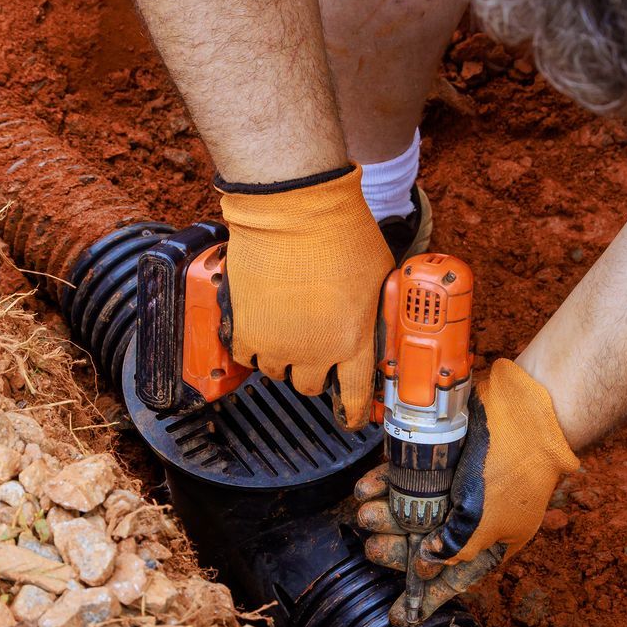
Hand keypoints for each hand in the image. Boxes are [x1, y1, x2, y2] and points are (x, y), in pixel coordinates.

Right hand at [219, 166, 391, 428]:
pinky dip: (252, 345)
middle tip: (313, 348)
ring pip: (276, 371)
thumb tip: (379, 322)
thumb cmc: (343, 234)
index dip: (352, 411)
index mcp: (354, 342)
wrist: (294, 210)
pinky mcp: (245, 328)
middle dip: (314, 371)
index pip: (354, 395)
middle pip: (310, 386)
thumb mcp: (380, 276)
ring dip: (283, 357)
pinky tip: (261, 325)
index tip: (350, 416)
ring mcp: (277, 343)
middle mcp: (315, 351)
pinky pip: (246, 355)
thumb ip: (376, 310)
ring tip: (286, 329)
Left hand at [354, 359, 579, 623]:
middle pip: (425, 542)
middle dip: (396, 548)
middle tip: (373, 547)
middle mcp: (471, 516)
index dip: (427, 598)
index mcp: (492, 540)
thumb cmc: (515, 470)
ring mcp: (455, 485)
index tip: (398, 616)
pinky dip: (385, 483)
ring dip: (384, 514)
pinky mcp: (439, 456)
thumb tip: (425, 565)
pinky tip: (367, 487)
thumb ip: (456, 550)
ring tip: (364, 512)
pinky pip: (405, 476)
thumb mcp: (487, 522)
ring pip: (410, 508)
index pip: (456, 578)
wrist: (527, 407)